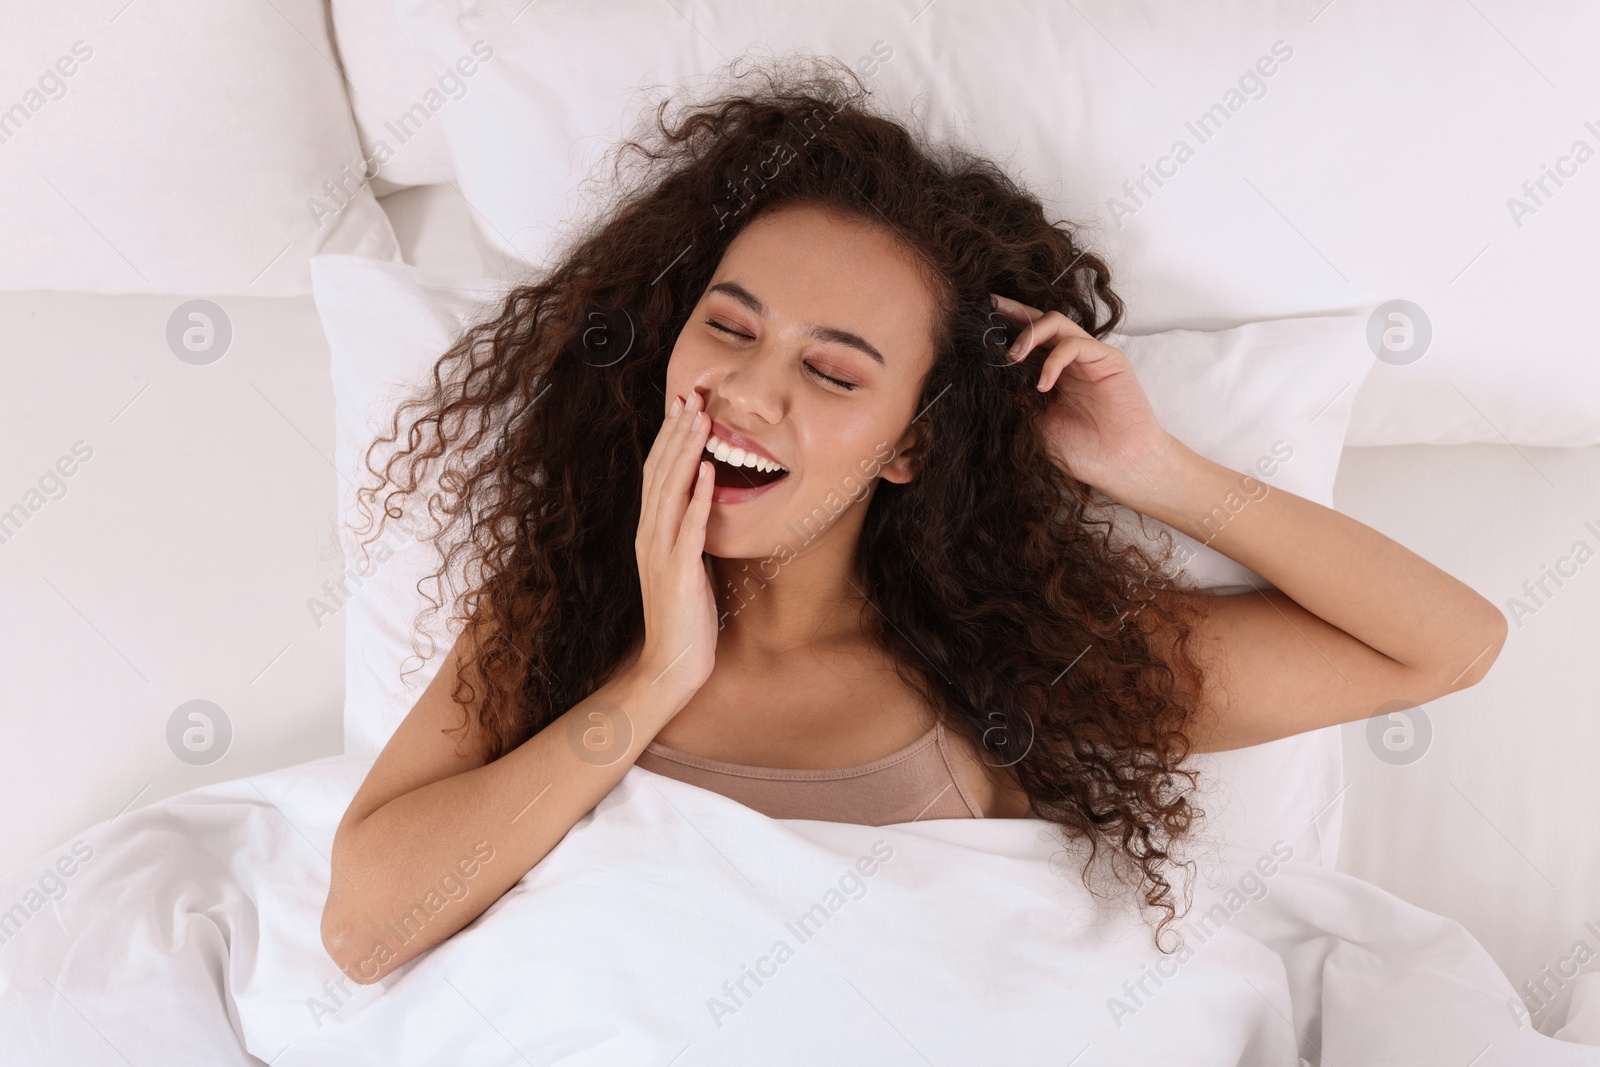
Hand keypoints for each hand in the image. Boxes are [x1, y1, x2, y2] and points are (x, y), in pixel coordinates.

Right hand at [633, 388, 718, 699]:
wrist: (670, 664)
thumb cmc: (682, 618)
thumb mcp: (683, 567)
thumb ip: (686, 536)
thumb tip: (703, 507)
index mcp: (649, 533)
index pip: (655, 475)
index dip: (668, 439)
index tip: (682, 407)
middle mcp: (649, 536)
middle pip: (659, 473)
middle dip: (675, 432)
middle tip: (689, 395)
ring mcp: (661, 553)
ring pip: (670, 491)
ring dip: (685, 452)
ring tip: (700, 419)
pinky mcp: (680, 572)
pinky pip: (689, 527)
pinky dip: (698, 496)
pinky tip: (709, 471)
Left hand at [990, 293, 1173, 501]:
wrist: (1120, 467)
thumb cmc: (1082, 451)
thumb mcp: (1035, 422)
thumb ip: (1016, 395)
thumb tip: (987, 374)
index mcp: (1052, 372)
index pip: (1027, 340)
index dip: (1004, 327)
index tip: (976, 322)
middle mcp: (1070, 359)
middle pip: (1040, 320)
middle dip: (1012, 311)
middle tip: (988, 308)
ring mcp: (1090, 357)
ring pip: (1057, 322)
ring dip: (1030, 333)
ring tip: (1012, 357)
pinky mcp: (1110, 360)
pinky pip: (1076, 344)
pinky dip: (1054, 360)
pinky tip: (1043, 384)